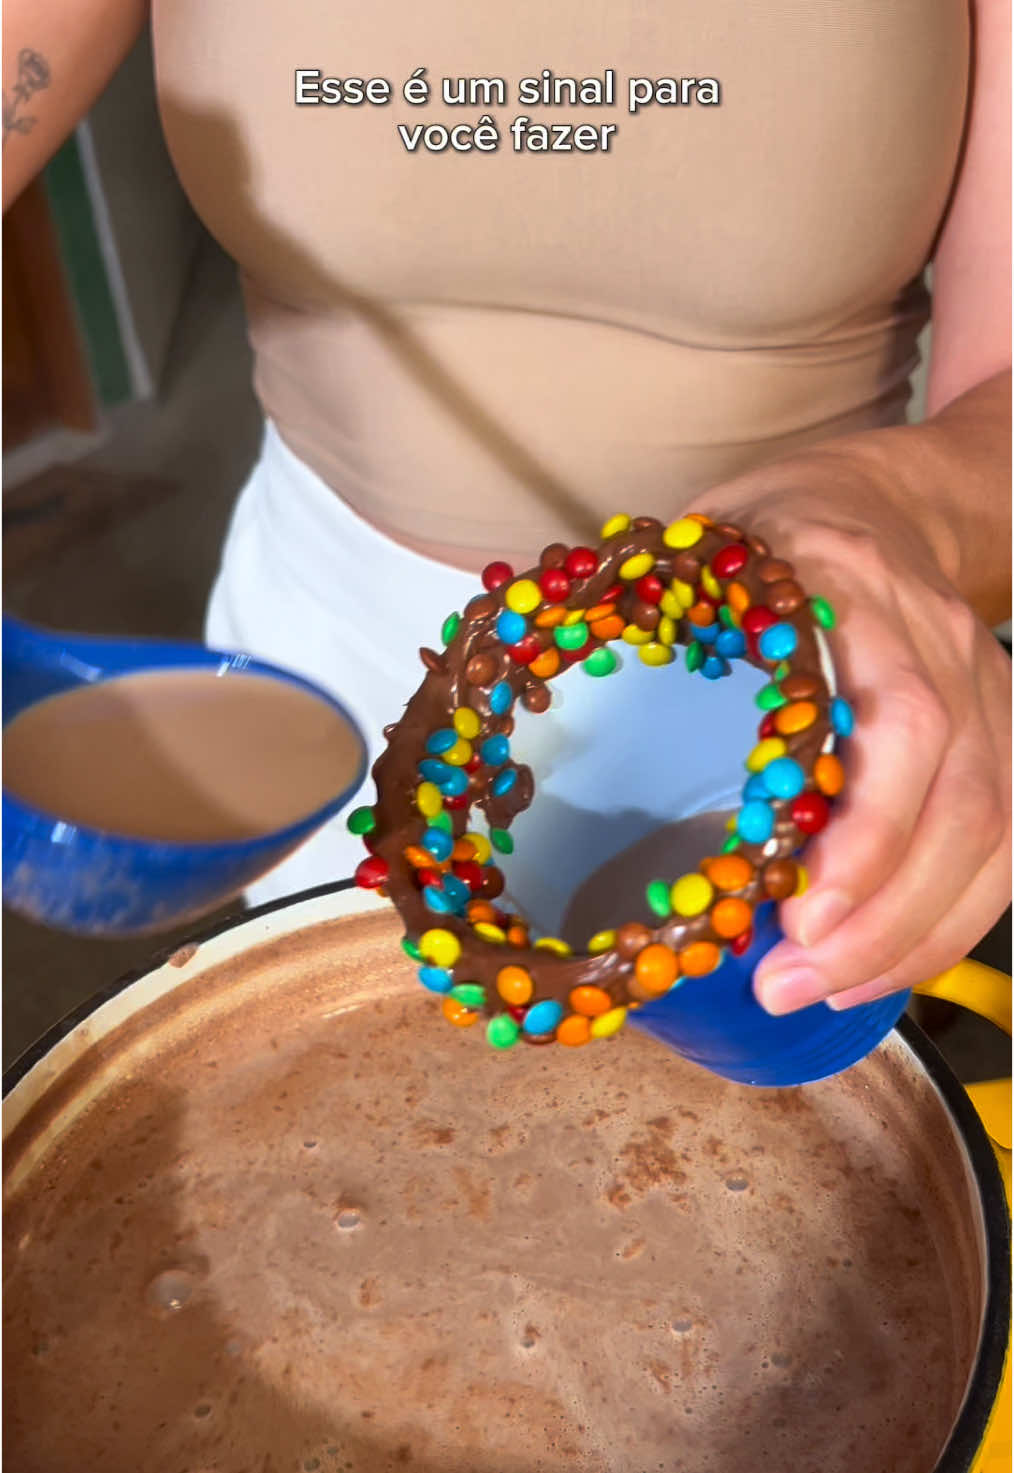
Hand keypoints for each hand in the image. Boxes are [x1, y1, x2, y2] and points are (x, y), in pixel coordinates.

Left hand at [696, 447, 1011, 1012]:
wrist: (889, 499)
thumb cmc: (778, 528)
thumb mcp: (707, 540)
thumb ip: (654, 609)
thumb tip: (535, 691)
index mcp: (858, 590)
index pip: (903, 723)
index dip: (864, 831)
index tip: (798, 911)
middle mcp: (942, 644)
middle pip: (961, 799)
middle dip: (880, 916)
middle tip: (790, 982)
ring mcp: (988, 691)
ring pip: (994, 835)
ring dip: (913, 934)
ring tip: (824, 989)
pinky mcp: (1004, 735)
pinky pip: (1004, 847)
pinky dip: (946, 921)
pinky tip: (879, 965)